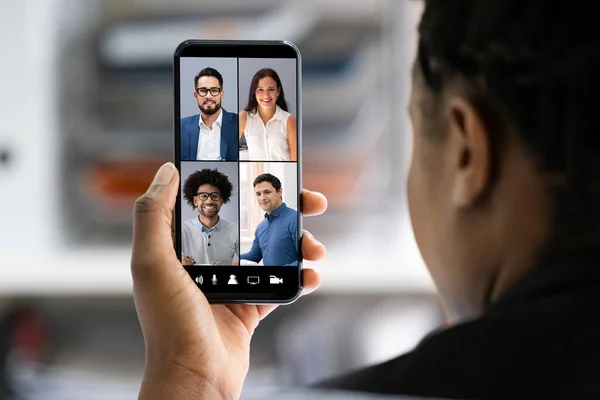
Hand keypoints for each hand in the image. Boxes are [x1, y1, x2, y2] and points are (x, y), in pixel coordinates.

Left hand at [131, 163, 326, 399]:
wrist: (195, 379)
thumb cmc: (169, 326)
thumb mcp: (150, 264)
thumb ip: (152, 216)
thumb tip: (167, 171)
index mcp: (184, 247)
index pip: (216, 203)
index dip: (241, 185)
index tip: (267, 171)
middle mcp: (208, 261)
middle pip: (251, 224)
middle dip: (284, 211)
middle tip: (310, 202)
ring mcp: (231, 283)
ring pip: (272, 252)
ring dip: (299, 245)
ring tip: (314, 248)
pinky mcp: (250, 306)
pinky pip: (280, 285)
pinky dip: (300, 278)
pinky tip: (313, 275)